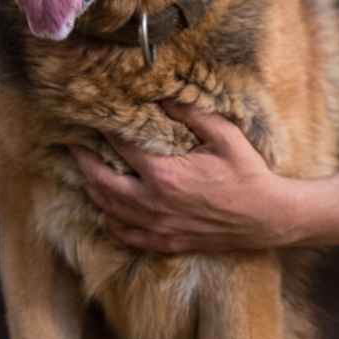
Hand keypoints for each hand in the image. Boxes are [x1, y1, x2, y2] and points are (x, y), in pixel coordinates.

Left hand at [72, 102, 304, 253]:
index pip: (121, 146)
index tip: (93, 116)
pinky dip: (110, 220)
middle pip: (101, 180)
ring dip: (92, 188)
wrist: (266, 218)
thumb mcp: (224, 136)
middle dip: (83, 160)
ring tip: (84, 172)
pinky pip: (125, 234)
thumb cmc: (248, 174)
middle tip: (72, 145)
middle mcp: (153, 202)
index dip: (105, 129)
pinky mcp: (165, 241)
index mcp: (164, 173)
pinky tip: (106, 210)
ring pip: (109, 209)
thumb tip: (165, 96)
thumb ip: (192, 113)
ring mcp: (157, 225)